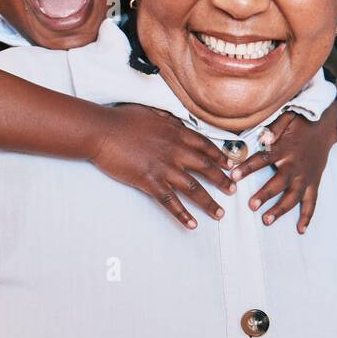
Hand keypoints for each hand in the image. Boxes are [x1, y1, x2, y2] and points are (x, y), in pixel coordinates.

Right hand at [89, 103, 235, 228]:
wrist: (102, 130)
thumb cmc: (123, 119)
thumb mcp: (152, 113)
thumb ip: (168, 120)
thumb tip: (176, 120)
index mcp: (177, 133)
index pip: (206, 146)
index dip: (221, 157)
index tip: (232, 165)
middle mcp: (176, 151)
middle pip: (207, 169)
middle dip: (223, 181)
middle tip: (234, 190)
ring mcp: (164, 168)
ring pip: (194, 189)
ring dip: (209, 203)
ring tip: (220, 213)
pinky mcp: (149, 182)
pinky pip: (170, 202)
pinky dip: (182, 215)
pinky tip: (192, 224)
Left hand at [230, 101, 336, 233]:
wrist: (326, 126)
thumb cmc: (301, 122)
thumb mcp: (287, 117)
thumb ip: (273, 129)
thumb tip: (262, 139)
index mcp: (285, 149)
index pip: (264, 159)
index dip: (248, 167)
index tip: (233, 176)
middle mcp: (296, 165)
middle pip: (279, 182)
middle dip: (265, 194)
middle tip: (251, 205)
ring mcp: (306, 176)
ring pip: (293, 196)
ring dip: (280, 209)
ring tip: (267, 220)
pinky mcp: (314, 182)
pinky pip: (311, 201)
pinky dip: (307, 216)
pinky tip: (300, 229)